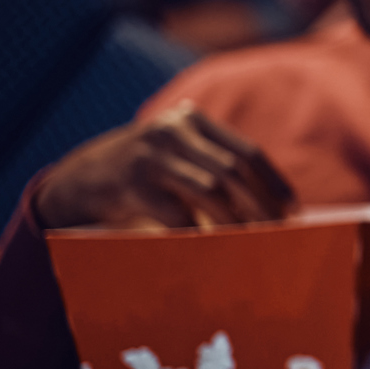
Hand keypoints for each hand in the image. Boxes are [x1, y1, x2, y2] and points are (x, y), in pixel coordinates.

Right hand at [35, 102, 295, 230]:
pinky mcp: (128, 182)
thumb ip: (213, 168)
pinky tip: (206, 247)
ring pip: (210, 190)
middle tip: (276, 235)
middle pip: (233, 171)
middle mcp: (172, 130)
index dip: (274, 183)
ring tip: (248, 244)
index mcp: (191, 121)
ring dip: (234, 222)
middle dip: (260, 206)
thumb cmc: (142, 178)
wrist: (76, 182)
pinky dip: (195, 232)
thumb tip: (272, 206)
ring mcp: (149, 154)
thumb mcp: (177, 160)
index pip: (247, 152)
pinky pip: (175, 212)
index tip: (294, 212)